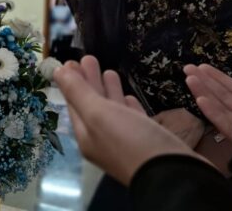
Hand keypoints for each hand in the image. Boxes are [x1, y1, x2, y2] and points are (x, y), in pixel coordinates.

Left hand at [55, 56, 199, 185]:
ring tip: (108, 70)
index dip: (72, 82)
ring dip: (109, 90)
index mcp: (87, 134)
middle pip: (93, 104)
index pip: (74, 103)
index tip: (71, 61)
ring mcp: (126, 139)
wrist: (174, 174)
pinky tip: (130, 96)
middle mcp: (103, 138)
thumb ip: (78, 92)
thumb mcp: (98, 114)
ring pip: (113, 110)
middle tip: (88, 58)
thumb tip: (57, 71)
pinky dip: (128, 105)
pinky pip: (132, 118)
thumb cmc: (131, 141)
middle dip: (89, 81)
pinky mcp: (146, 139)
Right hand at [184, 64, 231, 141]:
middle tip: (188, 67)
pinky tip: (200, 99)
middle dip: (206, 81)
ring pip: (221, 105)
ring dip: (204, 91)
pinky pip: (225, 122)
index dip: (219, 77)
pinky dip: (213, 111)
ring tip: (189, 77)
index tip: (203, 66)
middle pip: (224, 95)